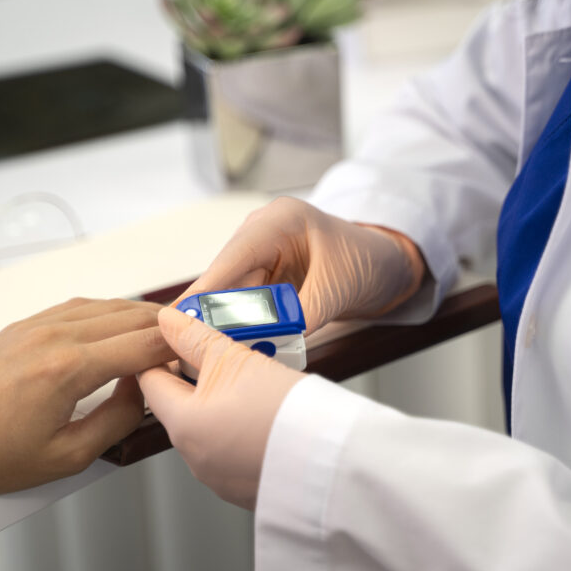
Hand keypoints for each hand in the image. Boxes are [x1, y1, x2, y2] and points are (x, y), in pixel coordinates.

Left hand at [0, 298, 173, 518]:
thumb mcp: (66, 457)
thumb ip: (116, 420)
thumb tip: (141, 393)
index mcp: (68, 369)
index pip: (144, 343)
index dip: (178, 347)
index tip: (195, 356)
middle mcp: (53, 336)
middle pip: (130, 315)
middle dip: (165, 327)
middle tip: (188, 341)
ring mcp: (35, 326)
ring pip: (104, 305)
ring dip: (137, 316)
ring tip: (160, 332)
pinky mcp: (21, 327)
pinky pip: (76, 307)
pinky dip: (106, 313)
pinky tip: (116, 326)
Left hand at [138, 307, 303, 509]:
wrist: (333, 458)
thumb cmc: (286, 411)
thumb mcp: (236, 358)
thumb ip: (195, 337)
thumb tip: (170, 321)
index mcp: (182, 425)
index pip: (149, 382)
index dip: (158, 353)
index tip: (174, 337)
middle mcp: (194, 457)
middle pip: (179, 405)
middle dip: (196, 375)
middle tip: (219, 351)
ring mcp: (220, 477)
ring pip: (207, 427)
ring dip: (220, 402)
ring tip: (250, 379)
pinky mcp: (245, 488)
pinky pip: (231, 450)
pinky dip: (239, 430)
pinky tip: (263, 413)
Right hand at [182, 196, 425, 332]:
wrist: (389, 264)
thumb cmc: (368, 262)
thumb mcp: (336, 289)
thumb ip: (299, 316)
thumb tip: (265, 343)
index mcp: (280, 220)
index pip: (233, 256)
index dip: (204, 288)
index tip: (181, 315)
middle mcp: (263, 232)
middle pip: (225, 275)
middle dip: (209, 311)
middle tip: (187, 343)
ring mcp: (262, 253)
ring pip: (231, 292)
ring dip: (224, 321)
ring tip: (207, 350)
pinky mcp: (266, 274)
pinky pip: (245, 302)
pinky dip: (241, 325)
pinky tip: (232, 344)